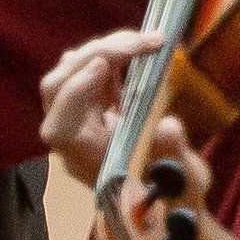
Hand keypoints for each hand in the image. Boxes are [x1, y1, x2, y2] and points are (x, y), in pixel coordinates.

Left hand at [34, 26, 176, 194]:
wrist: (169, 198)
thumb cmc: (173, 194)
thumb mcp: (183, 179)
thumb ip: (173, 152)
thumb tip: (169, 126)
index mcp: (84, 161)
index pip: (61, 125)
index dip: (78, 90)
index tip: (107, 64)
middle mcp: (71, 139)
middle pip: (56, 89)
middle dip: (94, 56)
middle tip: (138, 41)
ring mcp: (76, 120)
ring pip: (68, 75)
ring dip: (101, 52)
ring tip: (142, 43)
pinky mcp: (88, 107)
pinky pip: (84, 74)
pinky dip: (105, 59)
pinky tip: (133, 55)